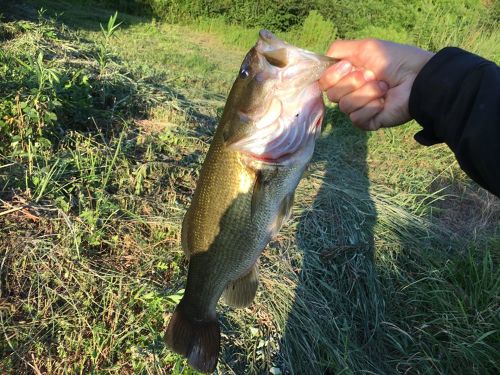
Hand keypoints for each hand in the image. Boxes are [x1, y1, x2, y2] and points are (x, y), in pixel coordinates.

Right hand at [319, 39, 433, 129]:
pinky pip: (357, 118)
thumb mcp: (364, 47)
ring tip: (383, 88)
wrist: (417, 78)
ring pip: (345, 106)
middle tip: (372, 76)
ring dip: (366, 94)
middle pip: (332, 94)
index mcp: (347, 75)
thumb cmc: (393, 60)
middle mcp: (350, 92)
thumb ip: (338, 50)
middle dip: (353, 83)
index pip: (324, 82)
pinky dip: (371, 108)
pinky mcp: (368, 122)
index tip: (349, 66)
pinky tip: (383, 103)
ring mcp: (359, 108)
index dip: (333, 75)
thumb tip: (323, 60)